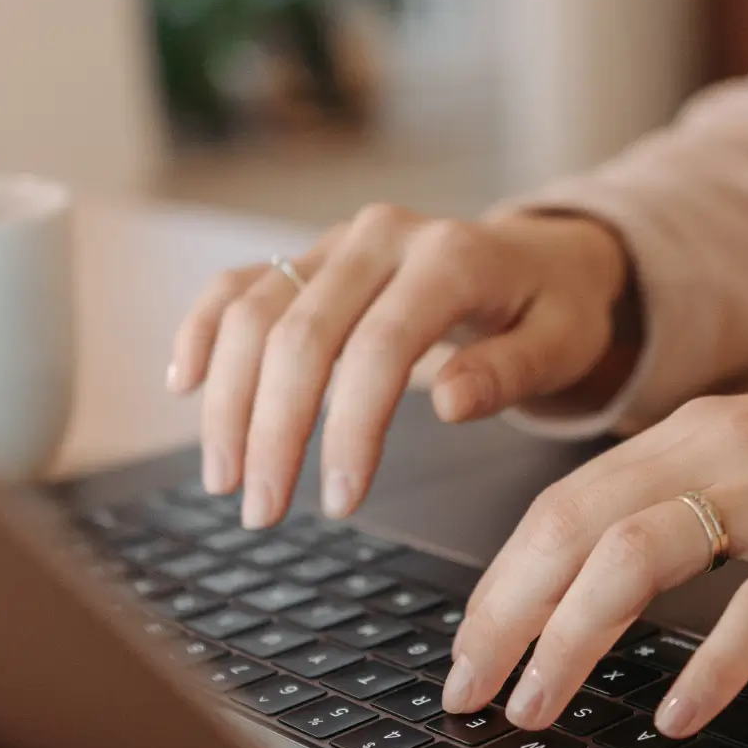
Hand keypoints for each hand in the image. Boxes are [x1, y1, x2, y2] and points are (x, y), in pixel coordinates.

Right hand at [168, 204, 632, 527]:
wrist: (540, 258)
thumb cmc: (553, 310)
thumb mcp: (562, 343)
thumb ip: (510, 371)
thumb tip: (450, 401)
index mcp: (450, 256)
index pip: (380, 348)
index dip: (350, 429)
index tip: (340, 501)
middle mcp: (381, 237)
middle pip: (300, 333)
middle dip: (272, 430)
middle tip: (262, 510)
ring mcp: (336, 242)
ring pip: (254, 311)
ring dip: (229, 400)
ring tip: (224, 479)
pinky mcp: (308, 257)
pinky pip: (237, 285)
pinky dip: (203, 331)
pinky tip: (185, 385)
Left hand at [441, 358, 747, 737]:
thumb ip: (674, 510)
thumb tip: (576, 599)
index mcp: (687, 435)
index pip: (558, 508)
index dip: (497, 587)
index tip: (463, 656)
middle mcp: (722, 448)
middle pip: (574, 527)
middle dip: (505, 618)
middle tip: (470, 697)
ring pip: (642, 552)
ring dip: (573, 639)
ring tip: (540, 709)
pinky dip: (711, 664)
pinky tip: (678, 715)